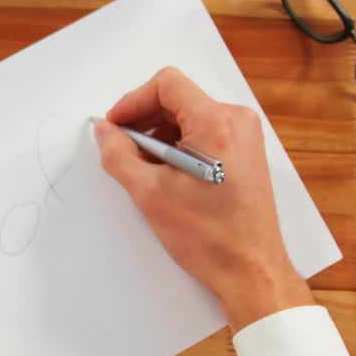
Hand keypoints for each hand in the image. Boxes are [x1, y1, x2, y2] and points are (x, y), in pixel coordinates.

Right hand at [93, 68, 313, 331]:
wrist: (250, 270)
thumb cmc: (210, 237)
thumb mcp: (150, 194)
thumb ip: (118, 155)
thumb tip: (104, 132)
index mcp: (216, 124)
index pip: (167, 85)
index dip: (133, 102)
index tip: (115, 126)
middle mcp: (237, 121)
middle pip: (177, 99)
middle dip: (144, 120)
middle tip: (123, 149)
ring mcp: (245, 136)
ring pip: (189, 116)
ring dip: (160, 135)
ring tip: (145, 168)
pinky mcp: (245, 152)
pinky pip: (204, 132)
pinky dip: (179, 144)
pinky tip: (166, 174)